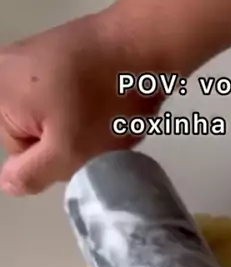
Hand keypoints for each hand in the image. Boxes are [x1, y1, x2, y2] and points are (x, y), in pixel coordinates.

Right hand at [0, 11, 164, 195]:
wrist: (142, 45)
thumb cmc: (101, 102)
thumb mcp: (64, 153)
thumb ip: (30, 175)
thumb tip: (7, 183)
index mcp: (0, 96)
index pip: (20, 153)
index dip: (54, 159)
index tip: (79, 146)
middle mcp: (9, 72)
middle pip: (36, 132)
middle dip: (68, 141)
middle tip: (96, 133)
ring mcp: (36, 58)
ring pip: (56, 116)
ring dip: (84, 126)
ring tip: (107, 117)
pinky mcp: (62, 52)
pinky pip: (70, 95)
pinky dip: (92, 105)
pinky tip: (111, 103)